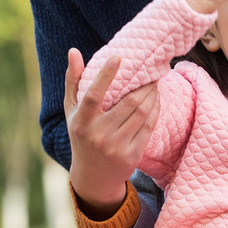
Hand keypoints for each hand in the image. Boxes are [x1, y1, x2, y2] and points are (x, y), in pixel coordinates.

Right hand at [65, 48, 159, 219]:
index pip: (94, 95)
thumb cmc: (81, 134)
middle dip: (144, 84)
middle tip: (153, 70)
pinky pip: (149, 127)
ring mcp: (116, 147)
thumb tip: (74, 51)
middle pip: (128, 103)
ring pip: (142, 113)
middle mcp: (99, 135)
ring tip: (156, 83)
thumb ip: (73, 81)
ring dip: (152, 94)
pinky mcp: (132, 155)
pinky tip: (156, 99)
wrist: (93, 176)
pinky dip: (155, 109)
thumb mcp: (72, 111)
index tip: (118, 57)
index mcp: (82, 122)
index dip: (106, 75)